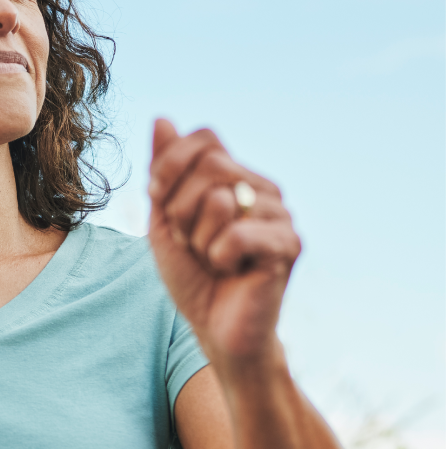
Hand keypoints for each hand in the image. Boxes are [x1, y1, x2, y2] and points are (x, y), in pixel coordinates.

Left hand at [148, 119, 300, 365]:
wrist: (216, 330)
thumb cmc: (192, 276)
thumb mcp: (164, 220)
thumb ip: (163, 171)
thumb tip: (162, 118)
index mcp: (236, 177)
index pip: (204, 137)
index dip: (170, 165)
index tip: (158, 199)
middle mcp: (264, 188)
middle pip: (209, 164)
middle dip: (180, 209)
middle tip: (191, 241)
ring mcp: (281, 214)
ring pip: (218, 199)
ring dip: (198, 238)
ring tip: (213, 258)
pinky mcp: (289, 244)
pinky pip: (234, 235)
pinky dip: (218, 258)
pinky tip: (232, 271)